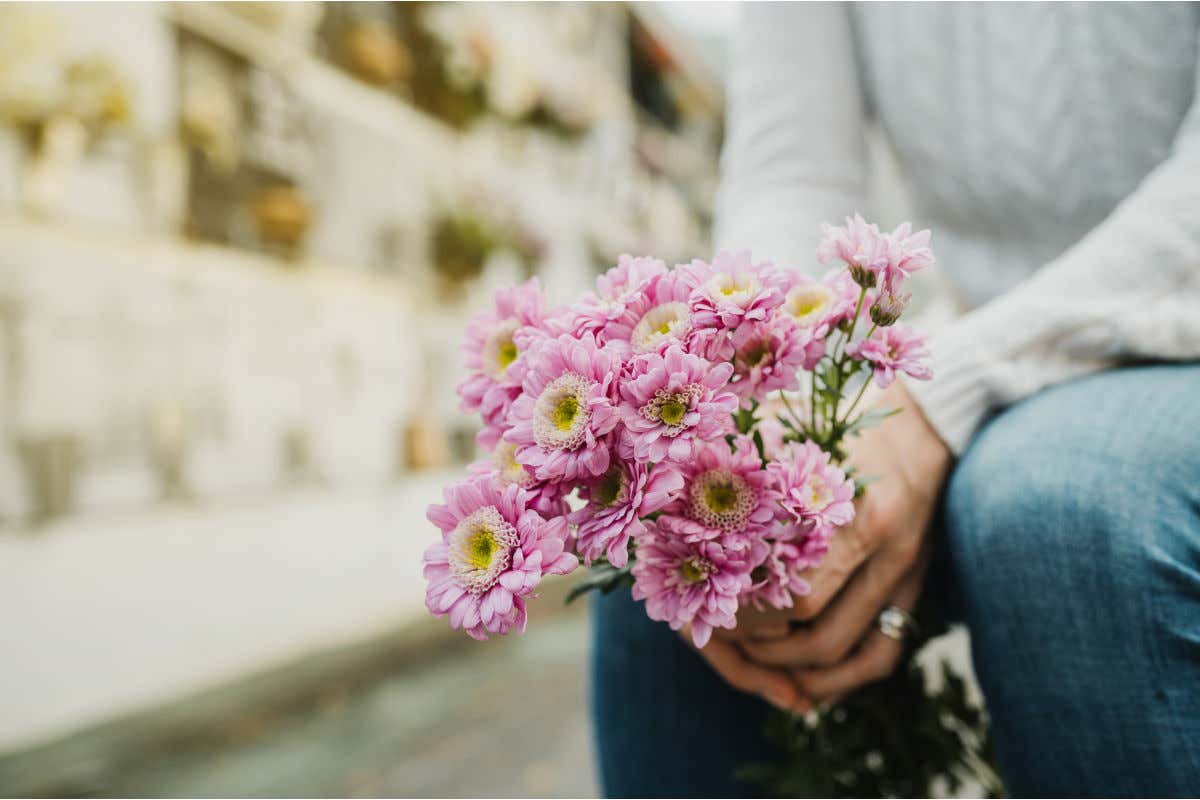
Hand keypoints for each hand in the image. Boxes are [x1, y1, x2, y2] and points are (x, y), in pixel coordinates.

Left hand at [700, 379, 951, 707]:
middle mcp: (887, 548)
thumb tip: (673, 480)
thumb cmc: (844, 419)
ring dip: (790, 666)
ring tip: (747, 651)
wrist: (930, 421)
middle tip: (716, 625)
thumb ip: (743, 455)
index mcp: (853, 508)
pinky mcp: (914, 589)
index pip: (792, 590)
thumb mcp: (794, 426)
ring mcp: (906, 574)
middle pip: (814, 628)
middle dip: (757, 639)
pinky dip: (838, 679)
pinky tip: (799, 681)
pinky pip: (880, 655)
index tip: (704, 599)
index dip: (743, 608)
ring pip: (844, 651)